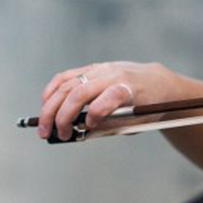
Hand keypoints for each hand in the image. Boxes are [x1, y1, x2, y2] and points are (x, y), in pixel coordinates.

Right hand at [38, 61, 178, 140]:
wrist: (157, 82)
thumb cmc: (149, 106)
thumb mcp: (137, 122)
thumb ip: (110, 126)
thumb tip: (80, 132)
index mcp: (129, 90)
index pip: (107, 99)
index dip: (95, 115)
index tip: (88, 128)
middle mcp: (113, 76)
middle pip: (79, 93)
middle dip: (61, 116)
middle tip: (51, 134)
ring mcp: (100, 70)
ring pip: (67, 85)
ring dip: (50, 107)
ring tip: (45, 126)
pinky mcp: (92, 68)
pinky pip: (65, 77)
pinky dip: (52, 91)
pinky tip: (46, 106)